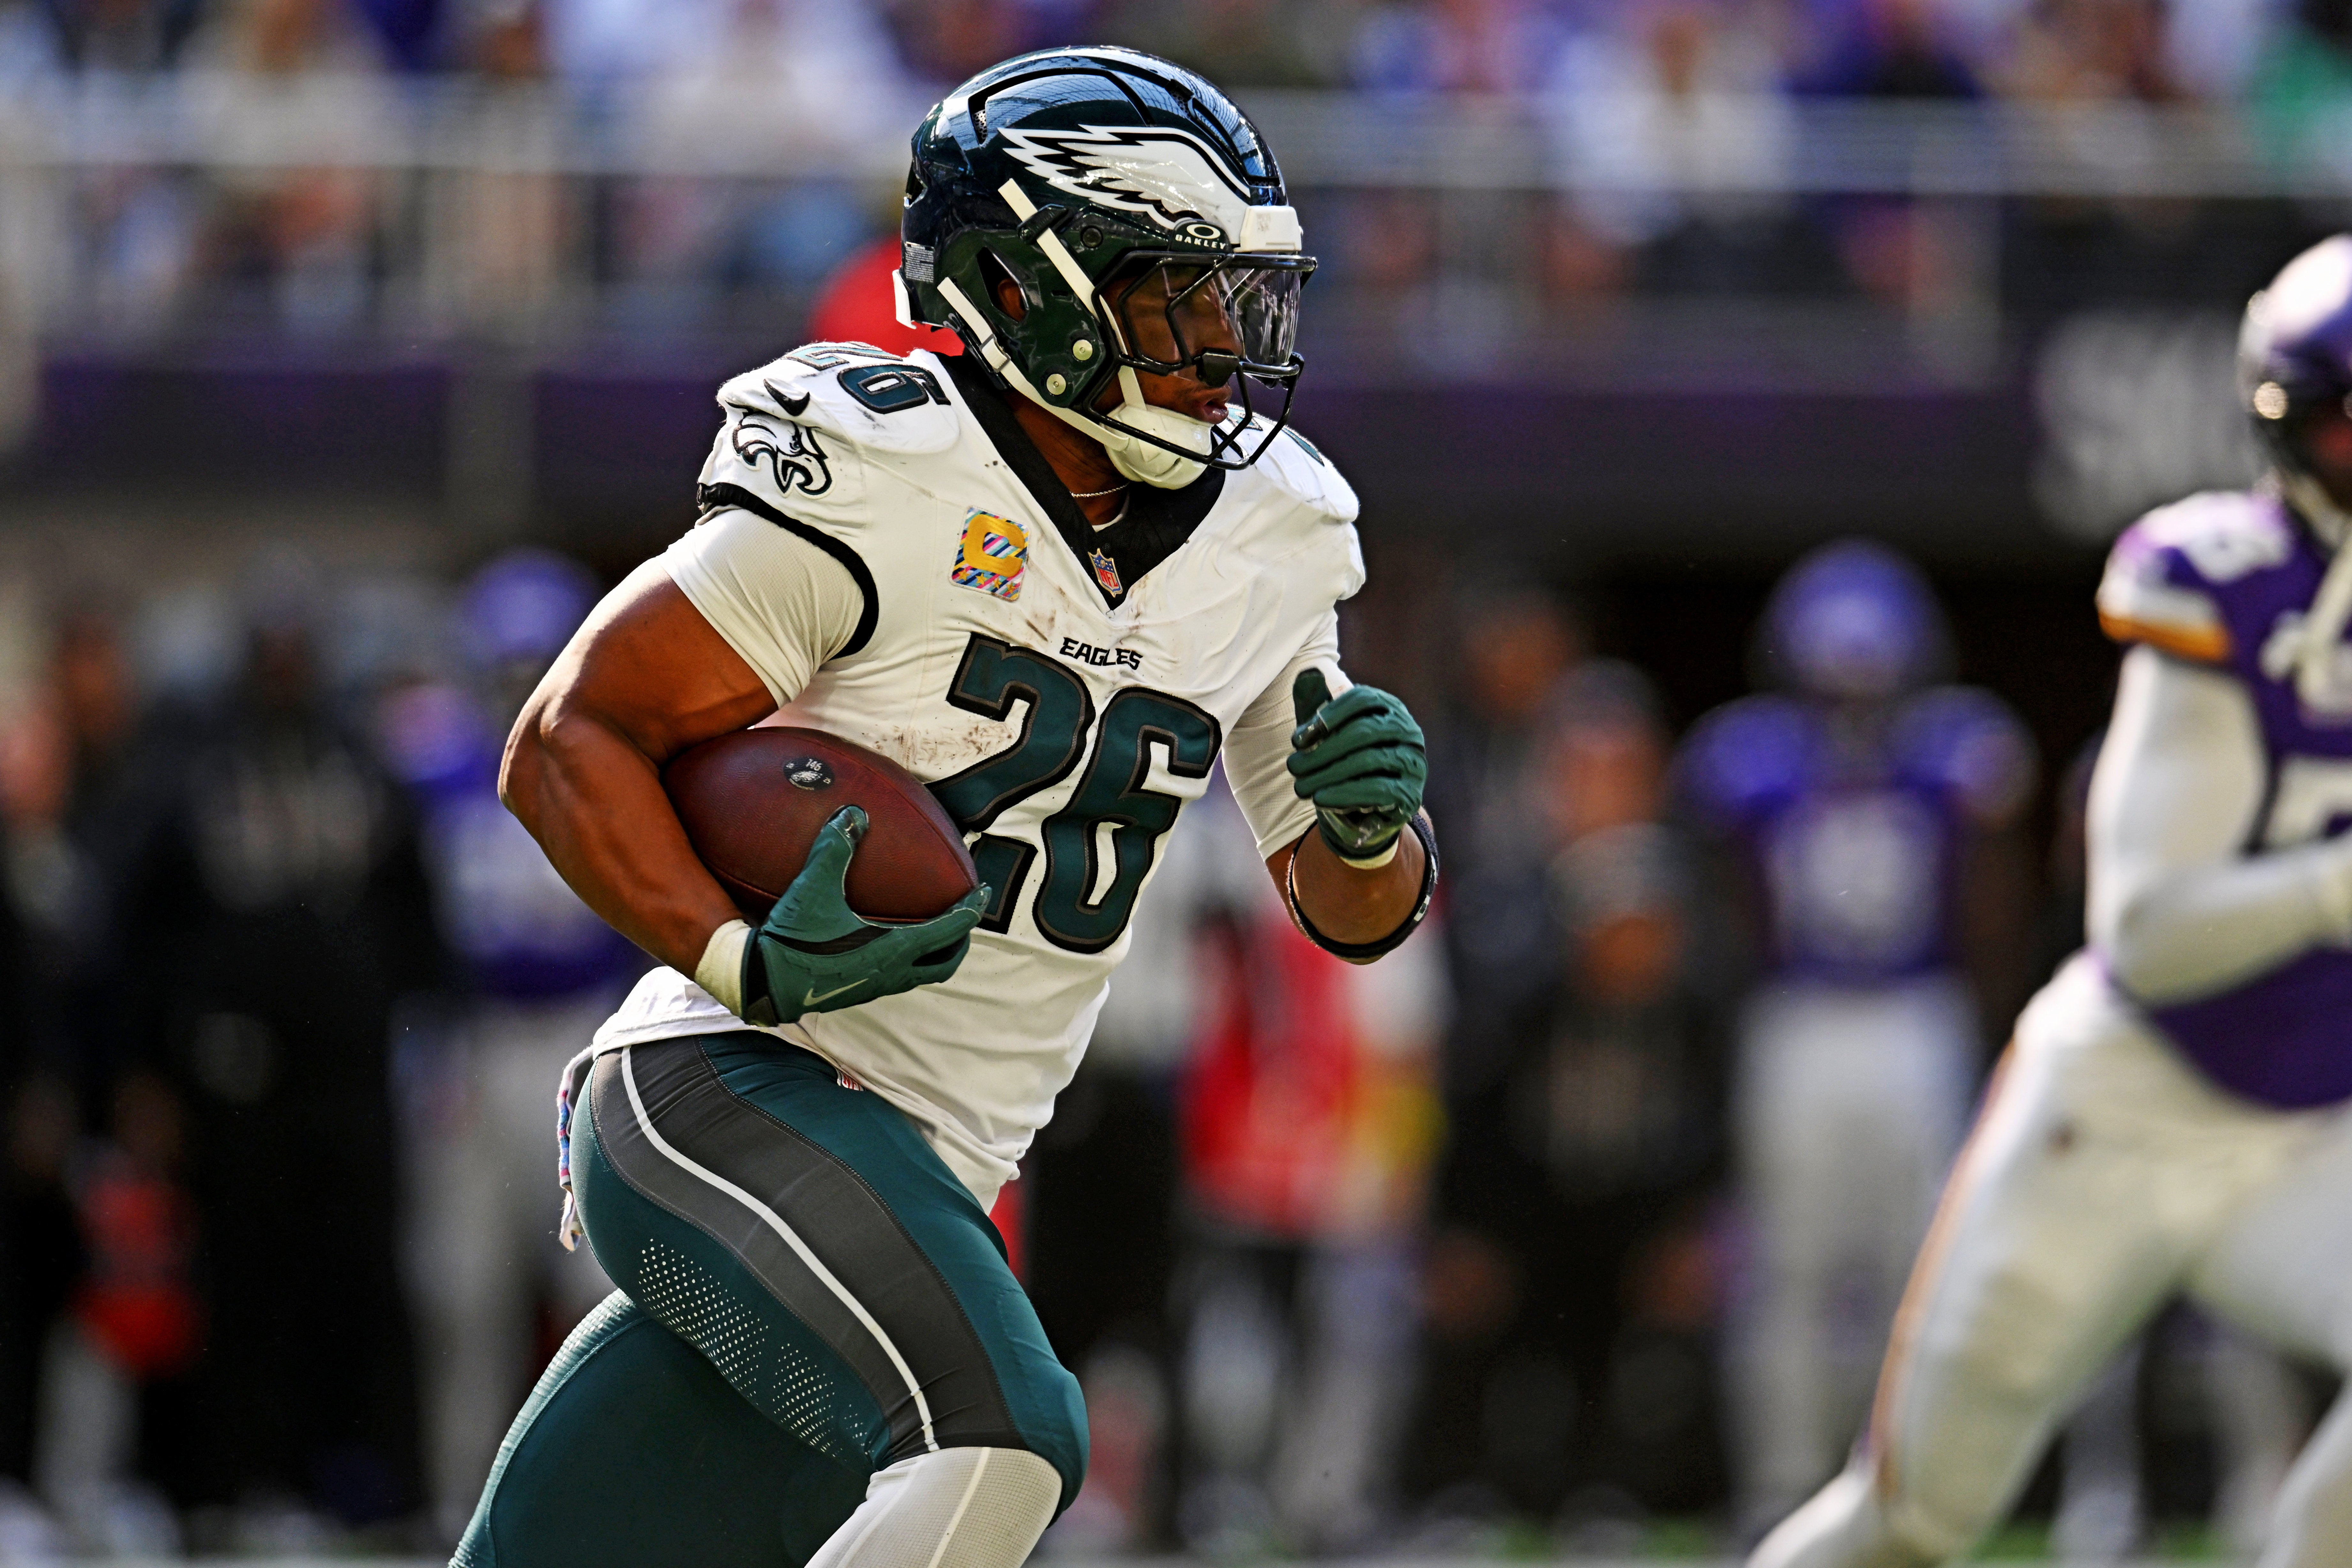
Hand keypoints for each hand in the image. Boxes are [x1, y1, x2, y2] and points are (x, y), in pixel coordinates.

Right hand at [741, 806, 987, 1025]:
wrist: (763, 983)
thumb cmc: (793, 938)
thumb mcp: (814, 887)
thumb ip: (835, 847)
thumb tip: (853, 813)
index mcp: (895, 948)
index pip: (951, 929)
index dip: (970, 908)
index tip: (982, 892)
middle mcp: (893, 973)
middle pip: (945, 962)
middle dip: (960, 940)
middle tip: (964, 917)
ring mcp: (876, 987)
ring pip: (922, 974)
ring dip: (935, 954)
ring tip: (934, 932)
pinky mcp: (858, 993)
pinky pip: (897, 978)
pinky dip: (907, 961)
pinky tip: (888, 944)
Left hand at [1288, 669, 1425, 862]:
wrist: (1370, 809)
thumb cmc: (1346, 762)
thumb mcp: (1331, 734)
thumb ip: (1318, 706)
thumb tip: (1304, 673)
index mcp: (1389, 709)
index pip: (1362, 699)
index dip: (1327, 716)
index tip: (1296, 740)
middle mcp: (1408, 731)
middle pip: (1364, 731)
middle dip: (1322, 751)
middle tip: (1292, 767)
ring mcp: (1413, 763)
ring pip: (1369, 760)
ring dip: (1328, 774)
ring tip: (1300, 786)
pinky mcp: (1411, 795)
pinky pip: (1379, 791)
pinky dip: (1345, 794)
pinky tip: (1321, 799)